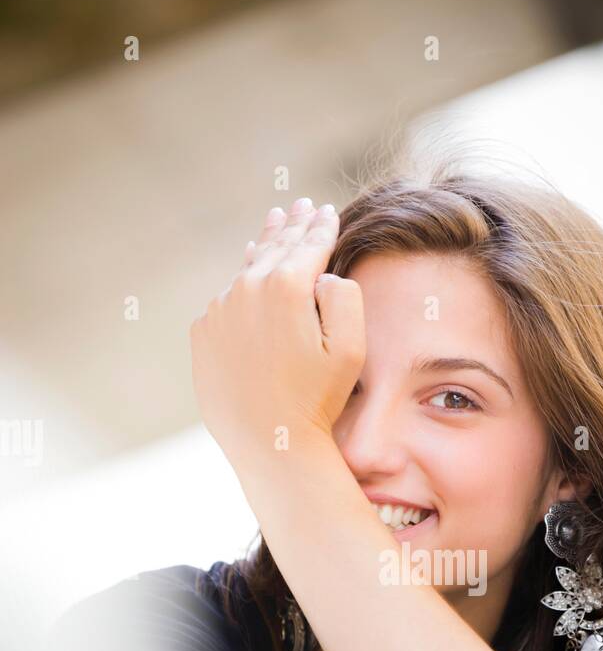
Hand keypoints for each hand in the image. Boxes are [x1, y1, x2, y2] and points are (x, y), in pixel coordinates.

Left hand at [189, 200, 364, 472]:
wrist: (269, 444)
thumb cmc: (317, 400)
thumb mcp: (351, 349)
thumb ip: (345, 297)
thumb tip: (323, 274)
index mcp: (286, 286)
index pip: (309, 244)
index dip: (321, 226)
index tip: (326, 211)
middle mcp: (246, 289)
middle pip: (273, 248)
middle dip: (291, 225)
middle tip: (299, 205)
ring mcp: (219, 311)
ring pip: (246, 272)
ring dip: (262, 249)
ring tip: (273, 227)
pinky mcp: (203, 334)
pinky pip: (226, 303)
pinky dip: (241, 289)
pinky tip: (248, 279)